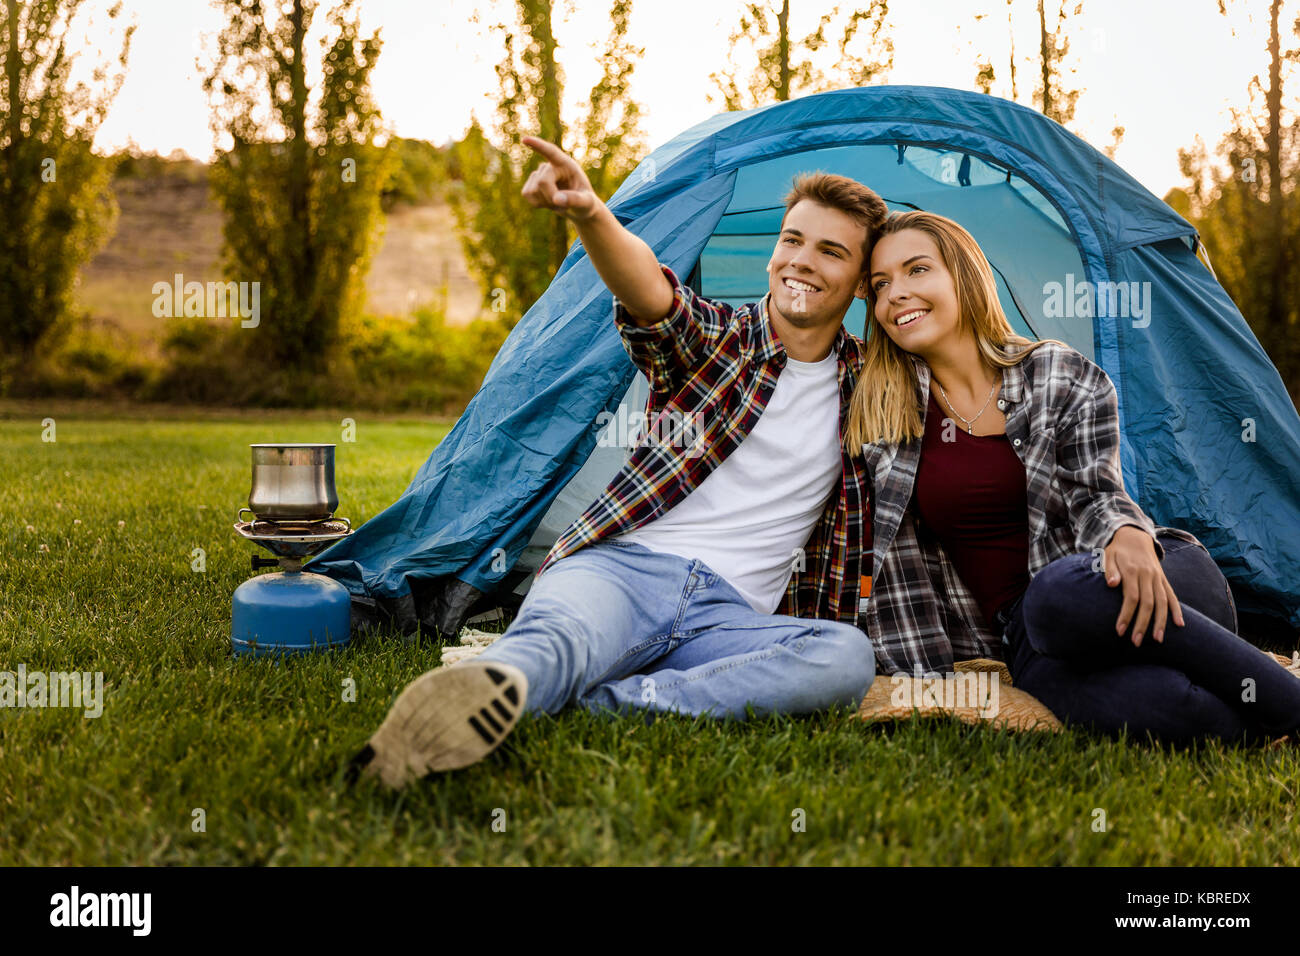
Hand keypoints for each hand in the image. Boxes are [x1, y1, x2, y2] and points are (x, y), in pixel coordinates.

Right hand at [521, 136, 599, 221]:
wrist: (578, 208)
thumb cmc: (586, 202)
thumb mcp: (588, 202)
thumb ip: (575, 200)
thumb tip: (556, 198)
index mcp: (567, 164)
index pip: (551, 152)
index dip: (538, 145)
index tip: (525, 139)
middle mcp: (551, 166)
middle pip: (542, 181)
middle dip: (550, 197)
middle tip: (565, 206)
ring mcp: (539, 174)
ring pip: (533, 190)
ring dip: (545, 202)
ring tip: (559, 203)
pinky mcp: (531, 184)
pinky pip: (526, 194)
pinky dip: (537, 203)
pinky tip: (548, 203)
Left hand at [1103, 525, 1184, 645]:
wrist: (1134, 535)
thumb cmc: (1117, 550)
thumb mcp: (1108, 555)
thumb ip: (1109, 570)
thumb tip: (1111, 584)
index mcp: (1132, 570)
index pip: (1131, 597)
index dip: (1126, 615)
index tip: (1120, 631)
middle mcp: (1147, 575)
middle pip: (1147, 603)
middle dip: (1142, 624)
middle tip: (1136, 642)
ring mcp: (1158, 577)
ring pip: (1162, 602)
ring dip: (1161, 622)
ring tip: (1158, 640)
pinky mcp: (1163, 579)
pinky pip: (1172, 595)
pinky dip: (1177, 609)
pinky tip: (1180, 624)